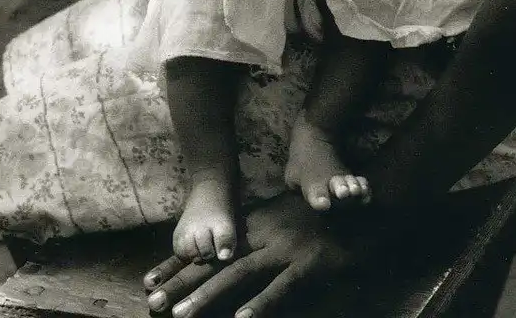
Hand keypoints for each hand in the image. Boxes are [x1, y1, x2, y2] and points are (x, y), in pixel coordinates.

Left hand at [144, 192, 357, 317]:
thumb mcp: (284, 218)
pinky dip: (261, 305)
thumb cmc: (324, 215)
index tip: (151, 279)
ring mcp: (287, 248)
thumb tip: (228, 254)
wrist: (364, 207)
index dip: (180, 263)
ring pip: (240, 274)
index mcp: (257, 223)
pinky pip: (281, 288)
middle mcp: (266, 233)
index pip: (211, 247)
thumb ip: (257, 234)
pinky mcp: (309, 263)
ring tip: (182, 314)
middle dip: (183, 282)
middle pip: (217, 261)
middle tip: (154, 301)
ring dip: (209, 295)